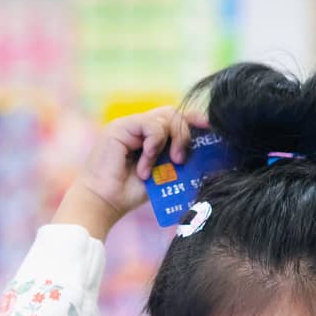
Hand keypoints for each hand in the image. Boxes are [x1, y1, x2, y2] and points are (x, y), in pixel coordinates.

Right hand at [58, 107, 201, 238]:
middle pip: (174, 113)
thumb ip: (178, 159)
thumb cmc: (130, 193)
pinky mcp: (121, 126)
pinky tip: (144, 166)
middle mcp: (140, 127)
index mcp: (150, 136)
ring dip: (171, 142)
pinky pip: (150, 126)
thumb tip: (206, 152)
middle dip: (185, 133)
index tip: (212, 128)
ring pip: (166, 117)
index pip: (176, 119)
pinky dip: (154, 146)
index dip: (195, 120)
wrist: (104, 202)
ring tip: (163, 166)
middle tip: (181, 160)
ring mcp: (131, 125)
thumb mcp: (163, 174)